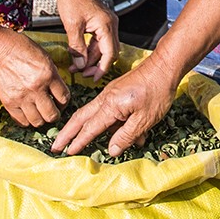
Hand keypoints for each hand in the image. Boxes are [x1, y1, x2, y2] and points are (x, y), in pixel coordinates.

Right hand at [0, 30, 67, 127]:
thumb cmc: (22, 50)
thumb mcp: (45, 58)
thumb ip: (53, 76)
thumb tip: (59, 91)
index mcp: (48, 75)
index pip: (64, 98)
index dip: (65, 103)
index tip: (61, 102)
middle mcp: (36, 88)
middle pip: (52, 115)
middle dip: (55, 114)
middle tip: (52, 110)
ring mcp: (21, 97)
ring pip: (38, 122)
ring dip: (41, 119)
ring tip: (39, 113)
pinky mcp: (8, 102)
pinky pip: (21, 121)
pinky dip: (27, 120)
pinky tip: (28, 113)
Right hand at [52, 55, 175, 156]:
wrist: (164, 66)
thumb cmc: (157, 91)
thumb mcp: (145, 119)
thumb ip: (126, 135)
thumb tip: (111, 150)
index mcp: (110, 106)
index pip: (90, 128)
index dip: (78, 142)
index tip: (67, 152)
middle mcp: (106, 98)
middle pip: (81, 117)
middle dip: (67, 132)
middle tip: (56, 145)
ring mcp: (110, 94)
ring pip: (93, 114)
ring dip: (88, 129)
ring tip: (81, 143)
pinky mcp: (117, 92)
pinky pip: (107, 110)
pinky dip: (107, 123)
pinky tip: (120, 132)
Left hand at [57, 0, 117, 79]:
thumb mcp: (72, 25)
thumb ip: (77, 47)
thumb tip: (79, 65)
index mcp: (107, 25)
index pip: (110, 54)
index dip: (102, 69)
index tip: (93, 79)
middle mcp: (110, 25)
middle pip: (108, 53)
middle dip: (96, 66)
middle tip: (82, 74)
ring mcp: (106, 24)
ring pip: (102, 48)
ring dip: (90, 59)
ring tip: (76, 67)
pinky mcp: (100, 23)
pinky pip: (98, 41)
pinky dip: (89, 50)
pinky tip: (78, 56)